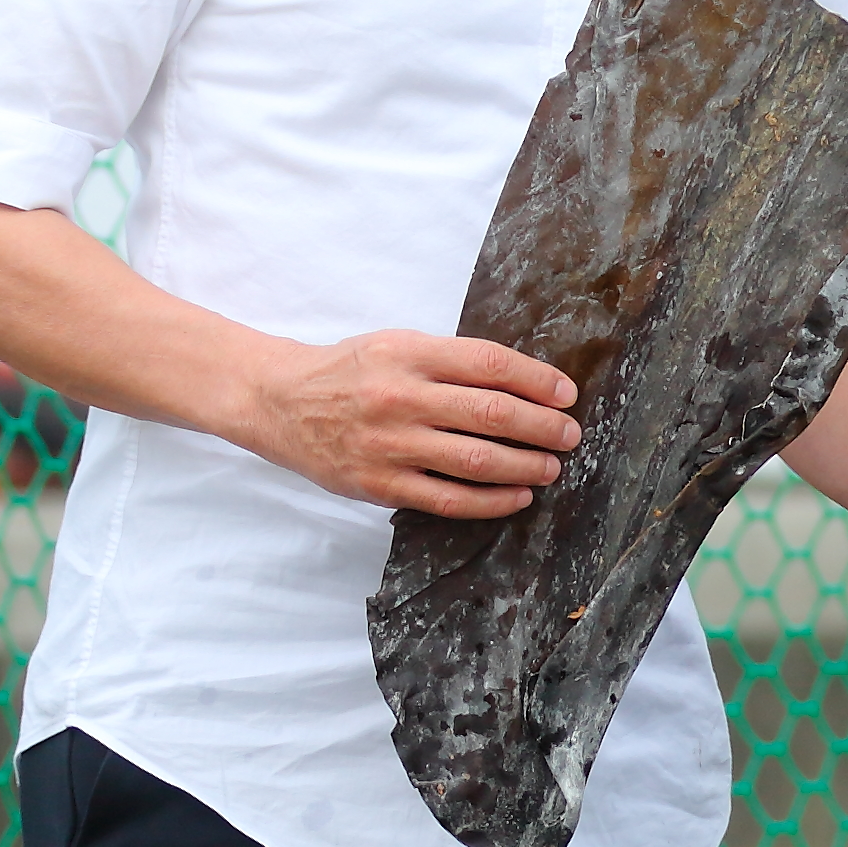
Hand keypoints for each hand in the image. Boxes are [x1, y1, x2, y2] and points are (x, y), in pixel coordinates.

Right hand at [239, 330, 578, 517]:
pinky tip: (516, 497)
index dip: (537, 380)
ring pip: (476, 461)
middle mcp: (400, 397)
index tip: (566, 394)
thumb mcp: (397, 344)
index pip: (490, 364)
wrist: (278, 401)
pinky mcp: (378, 484)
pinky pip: (447, 499)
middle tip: (569, 435)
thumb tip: (525, 384)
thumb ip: (451, 361)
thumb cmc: (350, 370)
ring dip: (526, 467)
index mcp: (408, 353)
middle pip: (492, 414)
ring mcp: (388, 444)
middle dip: (543, 427)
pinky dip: (491, 501)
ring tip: (551, 467)